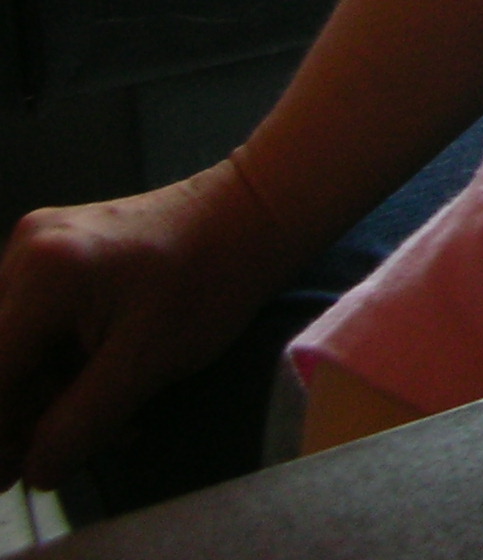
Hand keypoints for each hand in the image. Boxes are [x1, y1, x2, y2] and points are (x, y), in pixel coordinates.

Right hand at [0, 157, 308, 489]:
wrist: (253, 213)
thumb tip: (34, 474)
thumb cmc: (210, 284)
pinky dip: (63, 361)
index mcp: (40, 279)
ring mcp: (38, 247)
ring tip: (109, 426)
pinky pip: (39, 319)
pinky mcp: (58, 251)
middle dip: (23, 415)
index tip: (9, 473)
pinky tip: (105, 390)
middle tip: (51, 459)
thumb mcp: (146, 365)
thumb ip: (80, 423)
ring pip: (17, 344)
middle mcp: (23, 254)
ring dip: (48, 394)